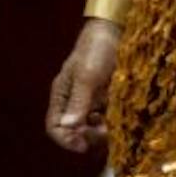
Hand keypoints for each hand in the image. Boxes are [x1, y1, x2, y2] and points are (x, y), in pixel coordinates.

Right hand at [46, 19, 119, 152]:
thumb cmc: (97, 49)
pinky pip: (107, 117)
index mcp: (62, 95)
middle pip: (74, 131)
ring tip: (113, 127)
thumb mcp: (87, 75)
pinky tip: (120, 118)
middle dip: (87, 137)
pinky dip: (113, 122)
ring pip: (92, 127)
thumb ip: (78, 101)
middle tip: (104, 134)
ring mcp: (92, 99)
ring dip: (102, 131)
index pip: (55, 127)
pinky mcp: (108, 97)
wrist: (117, 30)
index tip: (83, 145)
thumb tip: (68, 127)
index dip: (66, 140)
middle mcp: (74, 100)